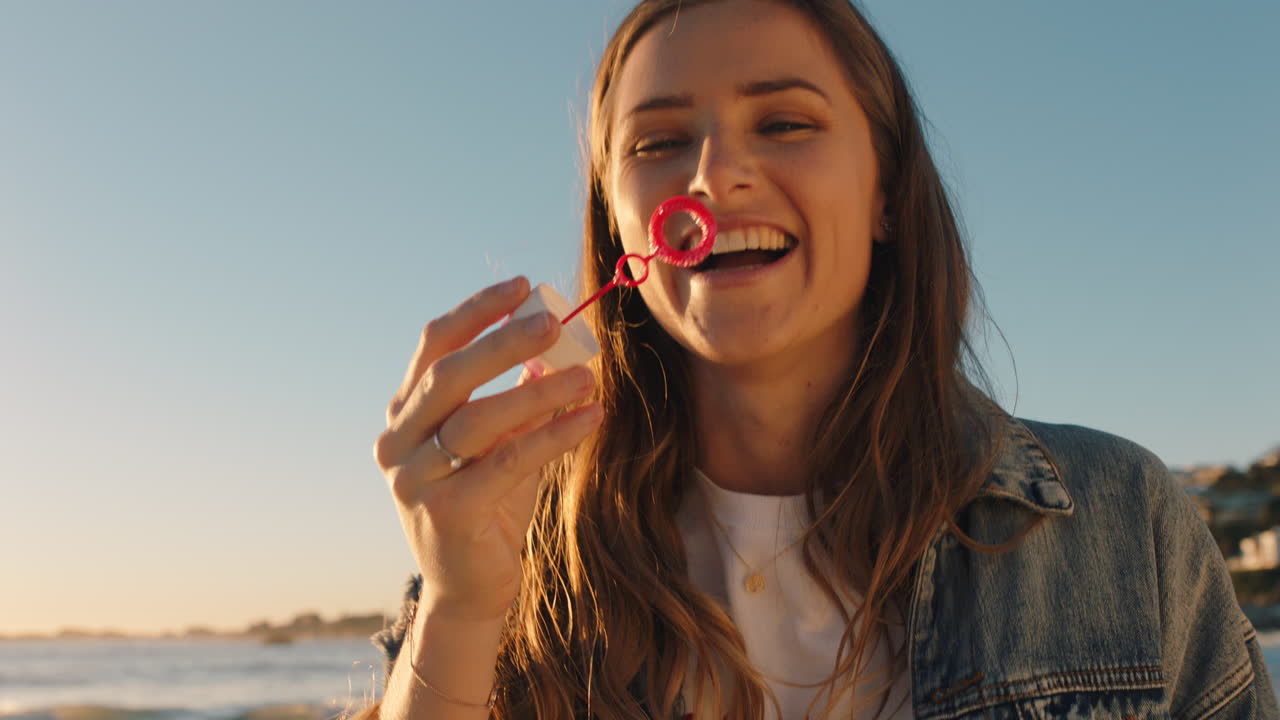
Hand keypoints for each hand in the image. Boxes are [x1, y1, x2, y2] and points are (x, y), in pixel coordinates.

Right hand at [373, 277, 601, 621]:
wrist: (469, 588)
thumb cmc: (487, 506)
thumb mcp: (499, 442)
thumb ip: (516, 397)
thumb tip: (553, 346)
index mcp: (404, 416)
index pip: (433, 347)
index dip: (477, 312)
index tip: (522, 287)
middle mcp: (397, 444)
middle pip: (450, 376)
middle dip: (504, 343)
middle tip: (554, 322)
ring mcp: (414, 480)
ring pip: (478, 420)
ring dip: (538, 393)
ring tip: (586, 377)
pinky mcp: (446, 513)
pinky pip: (506, 462)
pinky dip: (552, 436)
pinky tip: (590, 419)